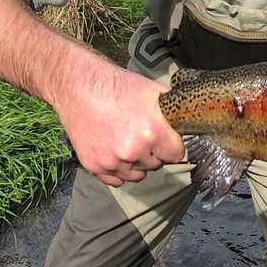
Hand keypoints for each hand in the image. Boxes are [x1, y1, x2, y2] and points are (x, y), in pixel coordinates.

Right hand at [53, 58, 183, 185]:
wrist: (80, 86)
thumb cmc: (118, 86)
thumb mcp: (153, 92)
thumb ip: (171, 112)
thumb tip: (186, 122)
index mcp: (152, 132)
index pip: (176, 155)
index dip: (173, 146)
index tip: (168, 141)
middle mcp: (133, 151)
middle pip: (156, 165)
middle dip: (154, 153)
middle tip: (143, 136)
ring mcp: (111, 161)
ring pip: (137, 175)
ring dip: (136, 163)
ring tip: (129, 142)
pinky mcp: (93, 166)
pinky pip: (115, 180)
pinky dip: (118, 170)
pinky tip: (116, 152)